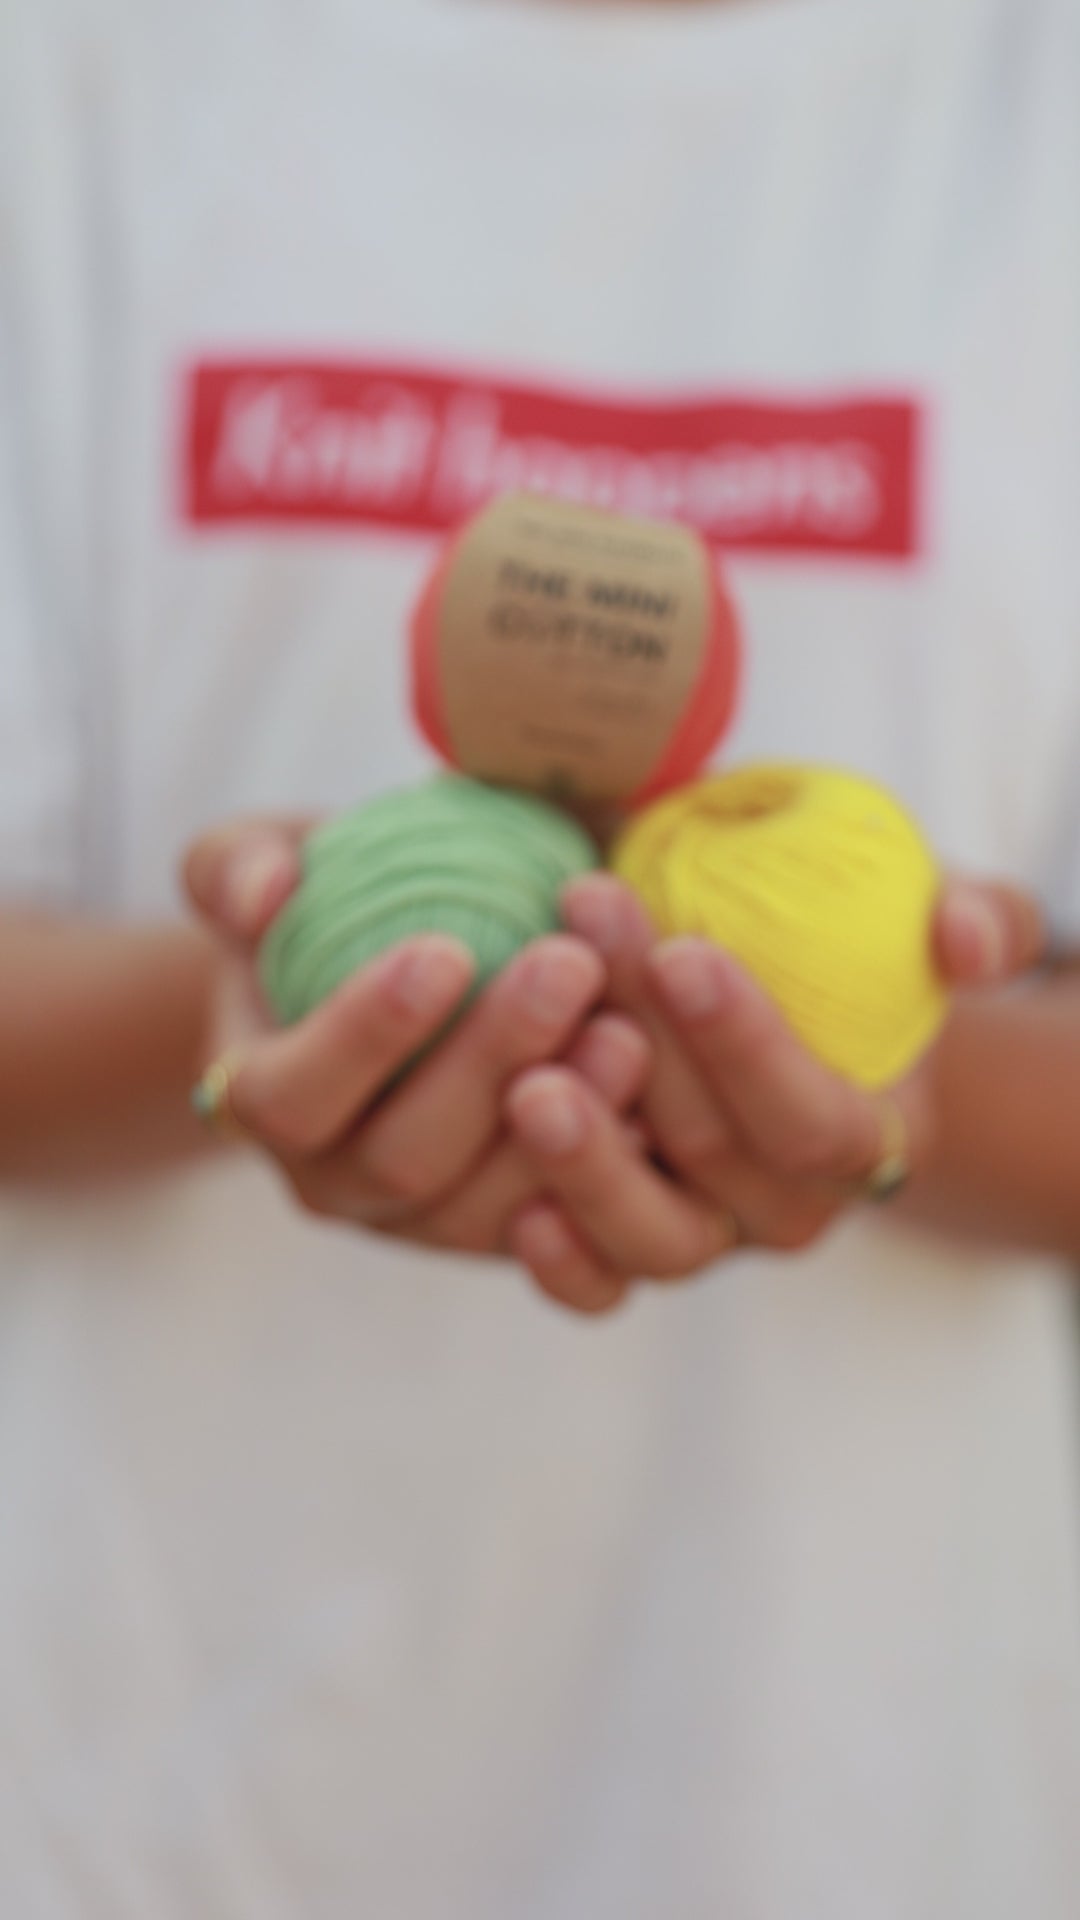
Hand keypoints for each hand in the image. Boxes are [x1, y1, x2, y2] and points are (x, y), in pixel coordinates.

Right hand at [182, 819, 648, 1256]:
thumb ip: (237, 865)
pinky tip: (663, 1110)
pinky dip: (614, 1192)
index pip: (292, 1094)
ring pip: (493, 1213)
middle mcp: (339, 1183)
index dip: (361, 1035)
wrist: (407, 968)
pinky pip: (571, 1255)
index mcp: (265, 1099)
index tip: (442, 950)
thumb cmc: (332, 901)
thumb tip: (259, 894)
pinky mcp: (520, 1242)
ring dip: (567, 1130)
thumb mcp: (267, 859)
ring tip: (632, 1029)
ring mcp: (431, 1225)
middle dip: (490, 1064)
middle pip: (406, 1159)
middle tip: (569, 965)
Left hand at [499, 873, 1044, 1315]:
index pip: (813, 1116)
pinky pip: (599, 1289)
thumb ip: (978, 921)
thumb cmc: (847, 956)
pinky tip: (517, 1212)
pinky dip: (560, 1264)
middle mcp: (787, 1208)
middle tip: (574, 937)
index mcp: (872, 1138)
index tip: (682, 952)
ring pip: (653, 1237)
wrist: (776, 1015)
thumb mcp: (927, 917)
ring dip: (587, 1163)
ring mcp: (704, 1238)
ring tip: (524, 1082)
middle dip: (641, 1039)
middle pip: (713, 1152)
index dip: (748, 1046)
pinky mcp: (625, 1252)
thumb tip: (961, 939)